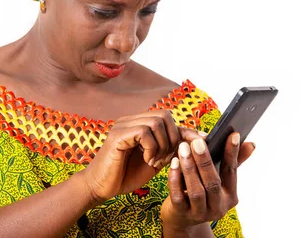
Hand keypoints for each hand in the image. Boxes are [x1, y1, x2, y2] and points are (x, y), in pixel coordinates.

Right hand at [82, 110, 204, 203]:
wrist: (100, 188)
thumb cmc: (125, 175)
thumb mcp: (154, 161)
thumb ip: (169, 150)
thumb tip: (194, 141)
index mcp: (139, 124)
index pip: (168, 119)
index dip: (185, 130)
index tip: (202, 141)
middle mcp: (131, 120)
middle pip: (164, 115)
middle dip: (173, 137)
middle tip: (167, 158)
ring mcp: (123, 125)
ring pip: (156, 121)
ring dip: (163, 144)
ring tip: (155, 161)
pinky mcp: (117, 135)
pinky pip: (144, 132)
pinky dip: (151, 147)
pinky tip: (147, 161)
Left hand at [160, 132, 255, 231]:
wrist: (182, 217)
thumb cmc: (202, 190)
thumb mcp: (219, 179)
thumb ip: (233, 162)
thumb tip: (251, 144)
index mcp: (230, 196)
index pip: (232, 172)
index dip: (233, 153)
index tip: (233, 135)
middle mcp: (218, 207)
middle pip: (213, 183)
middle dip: (205, 161)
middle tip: (198, 142)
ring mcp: (200, 213)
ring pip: (196, 191)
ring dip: (189, 168)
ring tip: (183, 149)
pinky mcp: (182, 214)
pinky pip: (178, 196)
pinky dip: (175, 178)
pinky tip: (174, 163)